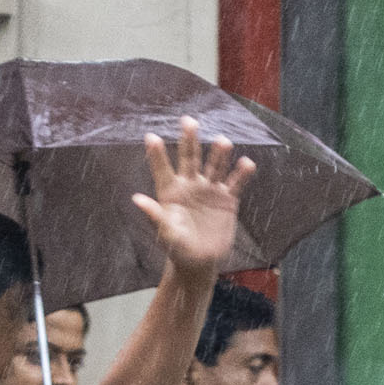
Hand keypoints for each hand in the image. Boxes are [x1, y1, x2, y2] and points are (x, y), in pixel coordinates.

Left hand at [127, 130, 251, 276]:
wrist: (200, 263)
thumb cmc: (178, 249)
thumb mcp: (165, 234)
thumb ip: (155, 216)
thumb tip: (137, 199)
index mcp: (171, 193)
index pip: (162, 170)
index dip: (157, 154)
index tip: (151, 136)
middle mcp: (190, 186)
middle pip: (190, 159)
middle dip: (189, 140)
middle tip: (188, 121)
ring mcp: (210, 190)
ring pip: (215, 166)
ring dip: (219, 154)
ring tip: (222, 142)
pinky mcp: (227, 199)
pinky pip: (235, 183)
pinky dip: (241, 173)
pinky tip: (246, 163)